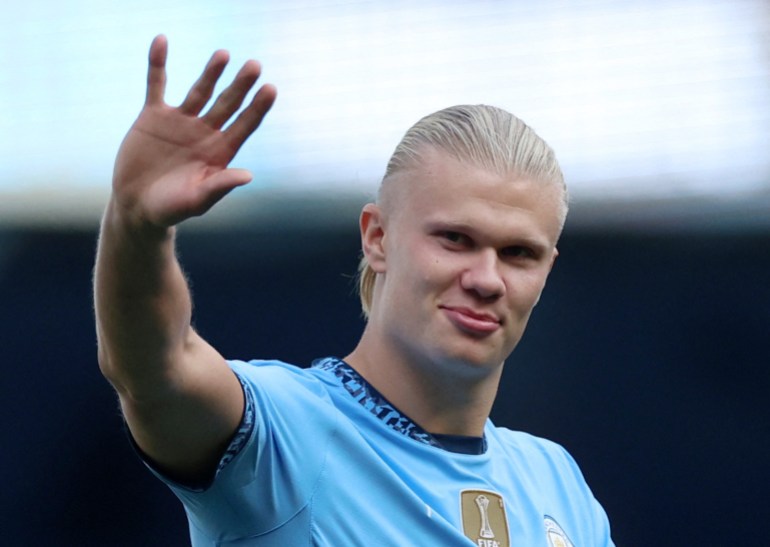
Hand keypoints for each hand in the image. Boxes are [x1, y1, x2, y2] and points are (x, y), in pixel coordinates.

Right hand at [111, 35, 276, 228]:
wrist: (137, 206)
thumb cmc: (171, 208)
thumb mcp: (197, 200)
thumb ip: (219, 186)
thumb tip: (248, 176)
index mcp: (220, 152)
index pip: (244, 125)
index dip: (257, 108)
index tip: (271, 89)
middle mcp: (205, 133)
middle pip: (227, 104)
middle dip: (240, 86)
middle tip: (255, 66)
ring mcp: (180, 122)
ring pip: (199, 91)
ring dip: (211, 73)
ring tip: (224, 55)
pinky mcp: (153, 116)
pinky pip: (156, 84)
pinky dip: (158, 64)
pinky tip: (161, 41)